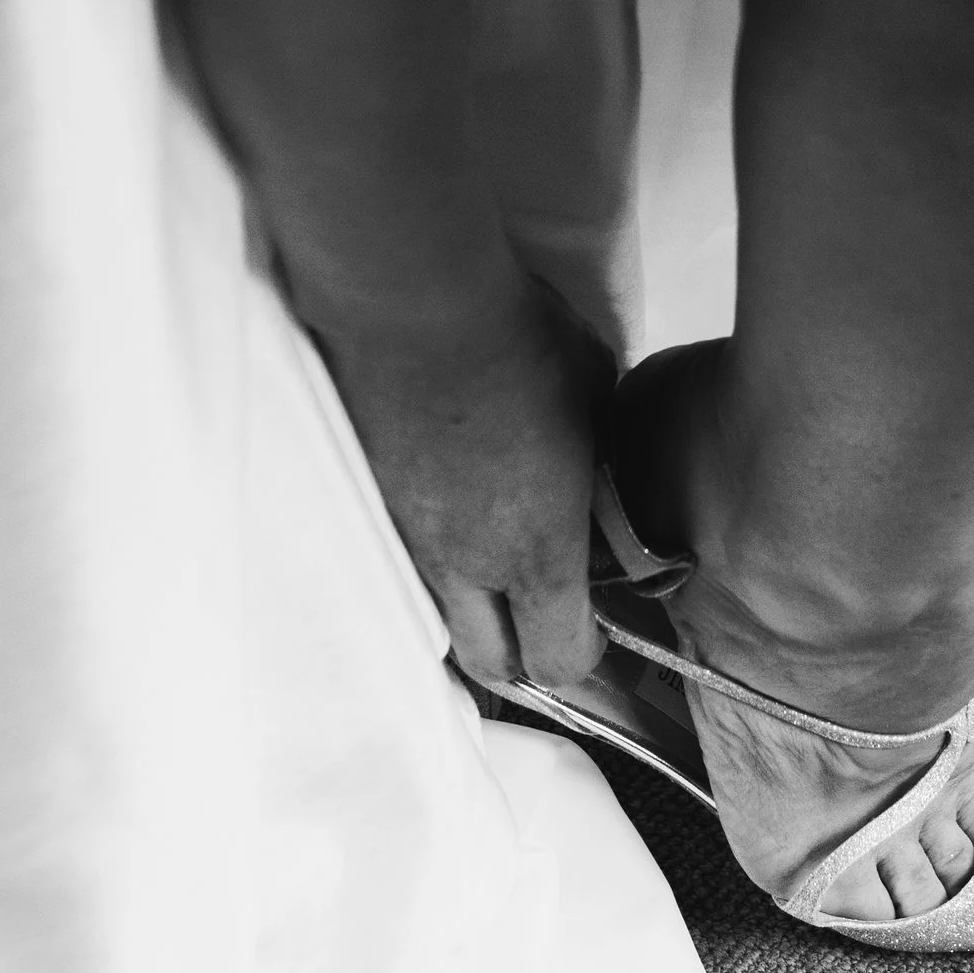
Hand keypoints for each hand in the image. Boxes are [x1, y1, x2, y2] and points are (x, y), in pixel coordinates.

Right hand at [319, 271, 612, 692]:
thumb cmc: (519, 343)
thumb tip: (598, 462)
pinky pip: (411, 557)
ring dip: (475, 605)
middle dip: (522, 655)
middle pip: (490, 668)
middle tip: (545, 614)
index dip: (587, 658)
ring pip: (444, 615)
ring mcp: (411, 540)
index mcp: (538, 550)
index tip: (600, 624)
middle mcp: (467, 565)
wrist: (412, 305)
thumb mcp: (596, 398)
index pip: (560, 660)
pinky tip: (454, 501)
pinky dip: (437, 550)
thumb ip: (599, 455)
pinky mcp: (374, 505)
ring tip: (498, 553)